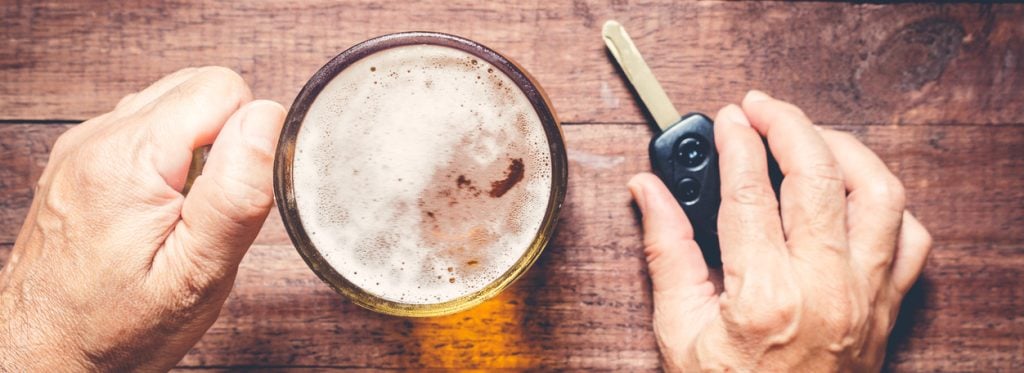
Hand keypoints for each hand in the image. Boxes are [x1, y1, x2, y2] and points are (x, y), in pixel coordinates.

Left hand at [0, 67, 285, 370]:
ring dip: (197, 149)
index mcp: (129, 159)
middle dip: (224, 141)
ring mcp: (83, 144)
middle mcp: (98, 138)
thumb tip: (267, 118)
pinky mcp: (80, 156)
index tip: (229, 195)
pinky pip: (147, 125)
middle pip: (199, 87)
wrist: (44, 353)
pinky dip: (169, 157)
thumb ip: (236, 192)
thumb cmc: (116, 327)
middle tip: (207, 210)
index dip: (247, 140)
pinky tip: (159, 210)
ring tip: (181, 213)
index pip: (224, 88)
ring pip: (174, 102)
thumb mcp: (197, 273)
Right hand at [628, 91, 931, 370]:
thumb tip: (648, 191)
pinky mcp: (886, 305)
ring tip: (809, 136)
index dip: (736, 143)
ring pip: (878, 193)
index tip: (726, 119)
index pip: (751, 192)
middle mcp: (824, 289)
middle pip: (818, 175)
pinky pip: (908, 236)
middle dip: (788, 124)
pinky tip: (851, 191)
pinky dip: (885, 202)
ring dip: (843, 150)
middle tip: (761, 108)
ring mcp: (864, 295)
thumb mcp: (679, 328)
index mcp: (764, 296)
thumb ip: (666, 250)